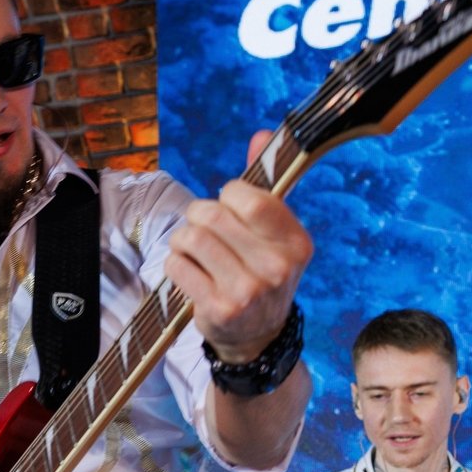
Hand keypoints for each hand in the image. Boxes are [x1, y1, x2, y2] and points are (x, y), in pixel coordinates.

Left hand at [164, 130, 311, 361]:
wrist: (257, 337)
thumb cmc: (261, 273)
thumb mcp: (273, 234)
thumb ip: (265, 185)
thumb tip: (262, 134)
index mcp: (296, 242)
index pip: (249, 197)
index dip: (229, 196)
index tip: (231, 209)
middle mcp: (277, 267)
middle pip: (212, 214)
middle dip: (199, 216)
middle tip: (203, 230)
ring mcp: (248, 291)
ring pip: (191, 237)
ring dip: (183, 240)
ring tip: (193, 250)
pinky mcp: (218, 309)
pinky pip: (177, 265)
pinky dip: (175, 264)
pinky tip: (190, 273)